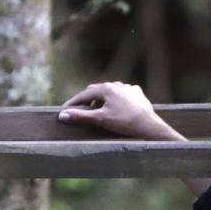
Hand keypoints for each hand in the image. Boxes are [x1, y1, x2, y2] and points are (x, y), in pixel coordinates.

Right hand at [58, 82, 174, 138]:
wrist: (148, 125)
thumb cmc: (124, 121)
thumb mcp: (100, 119)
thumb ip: (80, 116)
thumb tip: (62, 115)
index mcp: (106, 88)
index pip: (84, 94)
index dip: (73, 102)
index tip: (64, 110)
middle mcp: (117, 84)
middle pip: (96, 91)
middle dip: (86, 100)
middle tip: (78, 110)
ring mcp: (128, 88)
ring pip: (109, 92)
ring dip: (100, 100)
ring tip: (96, 111)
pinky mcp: (137, 94)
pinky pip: (121, 95)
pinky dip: (114, 100)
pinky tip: (114, 108)